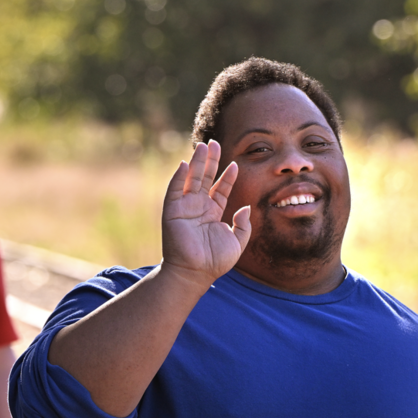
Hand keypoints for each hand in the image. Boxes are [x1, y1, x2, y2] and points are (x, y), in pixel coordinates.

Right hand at [162, 140, 251, 287]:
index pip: (220, 189)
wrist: (195, 273)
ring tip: (203, 146)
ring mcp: (184, 208)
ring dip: (196, 163)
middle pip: (205, 178)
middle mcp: (198, 207)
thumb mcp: (237, 242)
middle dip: (211, 161)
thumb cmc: (215, 262)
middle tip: (215, 143)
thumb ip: (244, 225)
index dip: (228, 177)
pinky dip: (178, 177)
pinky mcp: (172, 211)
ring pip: (191, 180)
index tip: (236, 164)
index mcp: (212, 213)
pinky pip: (175, 190)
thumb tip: (245, 208)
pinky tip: (184, 164)